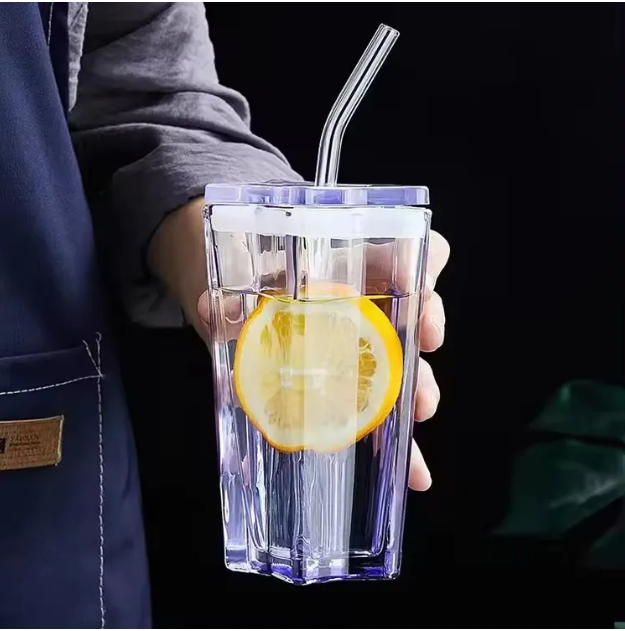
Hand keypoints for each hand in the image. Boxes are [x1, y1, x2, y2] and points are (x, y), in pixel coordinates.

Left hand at [149, 198, 448, 491]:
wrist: (228, 312)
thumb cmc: (241, 288)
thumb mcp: (230, 289)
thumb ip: (222, 299)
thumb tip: (209, 310)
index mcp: (341, 268)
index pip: (395, 252)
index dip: (420, 262)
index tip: (417, 287)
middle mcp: (362, 306)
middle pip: (413, 307)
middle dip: (426, 326)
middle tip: (425, 343)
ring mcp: (359, 348)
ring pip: (406, 362)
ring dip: (420, 387)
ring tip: (419, 413)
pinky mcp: (349, 388)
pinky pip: (382, 413)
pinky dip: (401, 445)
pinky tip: (412, 471)